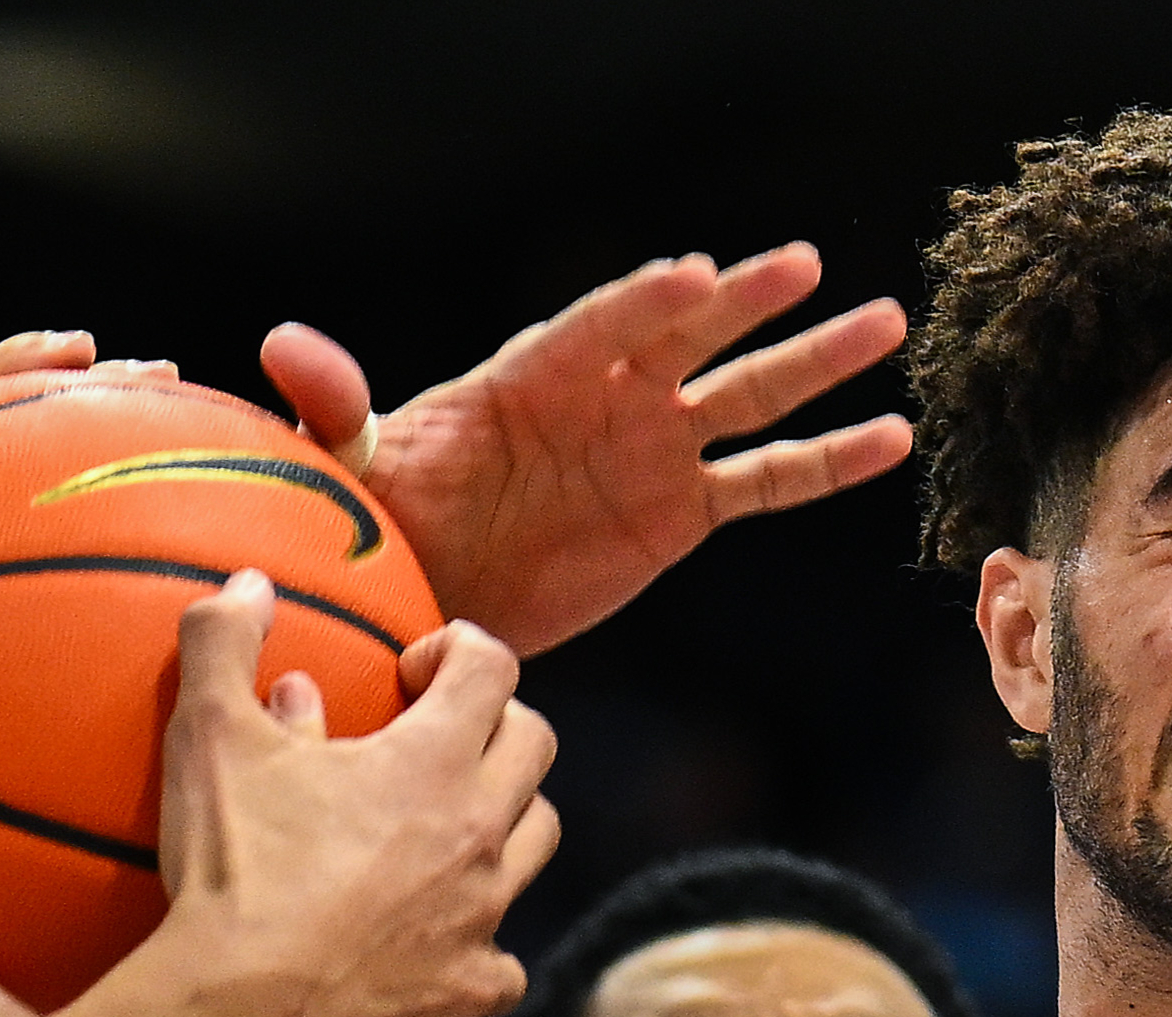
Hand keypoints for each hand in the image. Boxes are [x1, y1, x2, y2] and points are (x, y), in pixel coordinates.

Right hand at [0, 583, 555, 1016]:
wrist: (239, 1012)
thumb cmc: (232, 871)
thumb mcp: (207, 738)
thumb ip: (223, 644)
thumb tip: (245, 586)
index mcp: (432, 761)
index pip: (490, 668)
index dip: (459, 649)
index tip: (414, 666)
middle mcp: (478, 830)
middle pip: (533, 746)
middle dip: (497, 722)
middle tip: (441, 732)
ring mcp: (483, 914)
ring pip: (536, 841)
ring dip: (505, 817)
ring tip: (449, 823)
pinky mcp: (470, 988)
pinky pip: (506, 958)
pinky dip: (482, 943)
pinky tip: (444, 944)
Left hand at [264, 247, 910, 655]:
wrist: (426, 595)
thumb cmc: (386, 516)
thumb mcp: (354, 461)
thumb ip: (335, 405)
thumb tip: (283, 349)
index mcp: (534, 376)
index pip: (598, 327)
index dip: (642, 303)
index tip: (693, 274)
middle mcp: (608, 400)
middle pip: (688, 340)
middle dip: (746, 306)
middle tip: (806, 265)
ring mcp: (652, 451)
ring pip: (747, 397)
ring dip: (815, 364)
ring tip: (886, 323)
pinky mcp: (679, 514)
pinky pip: (763, 481)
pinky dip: (824, 462)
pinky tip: (888, 438)